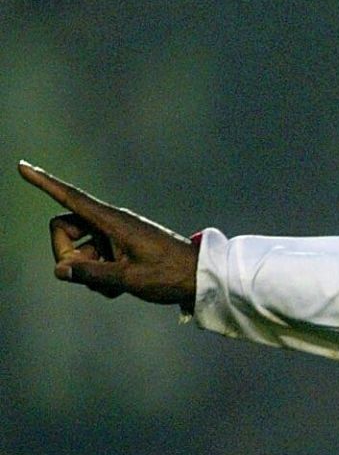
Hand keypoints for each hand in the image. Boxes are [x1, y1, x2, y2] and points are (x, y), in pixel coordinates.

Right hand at [18, 160, 198, 306]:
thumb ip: (92, 274)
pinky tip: (120, 288)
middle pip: (64, 228)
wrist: (201, 278)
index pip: (71, 197)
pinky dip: (99, 274)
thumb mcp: (129, 279)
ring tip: (114, 286)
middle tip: (88, 277)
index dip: (44, 183)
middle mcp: (111, 223)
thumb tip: (60, 269)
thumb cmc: (169, 275)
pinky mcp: (120, 247)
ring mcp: (115, 235)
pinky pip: (94, 259)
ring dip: (86, 271)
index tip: (21, 166)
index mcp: (112, 221)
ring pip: (79, 249)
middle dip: (66, 254)